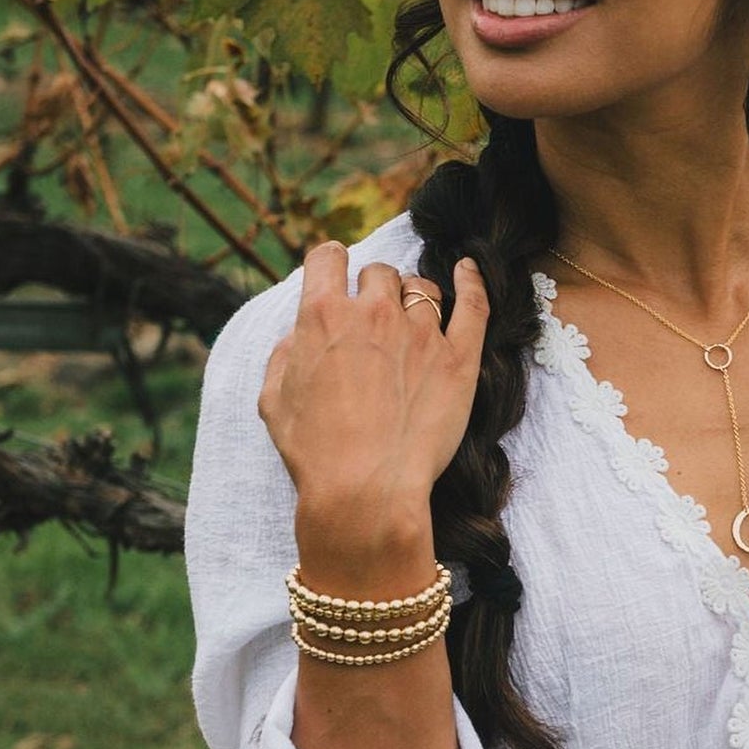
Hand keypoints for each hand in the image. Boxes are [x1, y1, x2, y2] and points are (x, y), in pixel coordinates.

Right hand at [258, 242, 488, 568]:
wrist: (365, 490)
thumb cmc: (315, 454)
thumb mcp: (274, 401)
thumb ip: (285, 356)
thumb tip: (299, 335)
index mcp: (322, 316)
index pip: (327, 258)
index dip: (330, 265)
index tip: (336, 278)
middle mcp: (373, 314)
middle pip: (378, 274)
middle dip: (372, 291)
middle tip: (372, 323)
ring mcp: (420, 334)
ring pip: (421, 289)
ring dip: (412, 300)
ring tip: (410, 326)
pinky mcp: (459, 359)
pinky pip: (473, 304)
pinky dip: (472, 281)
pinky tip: (468, 270)